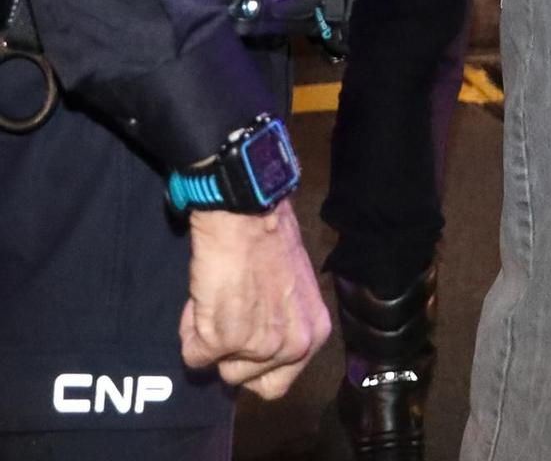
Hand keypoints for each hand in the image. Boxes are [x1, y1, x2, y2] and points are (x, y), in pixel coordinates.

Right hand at [179, 200, 328, 398]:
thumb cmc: (270, 238)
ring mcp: (259, 346)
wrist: (247, 212)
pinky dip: (190, 329)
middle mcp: (294, 347)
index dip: (254, 362)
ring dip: (210, 337)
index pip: (277, 382)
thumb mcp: (295, 289)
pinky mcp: (224, 340)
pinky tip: (204, 295)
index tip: (246, 334)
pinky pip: (193, 355)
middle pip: (245, 379)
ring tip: (219, 296)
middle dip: (230, 350)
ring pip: (218, 368)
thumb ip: (283, 323)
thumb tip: (260, 345)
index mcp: (314, 335)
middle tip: (231, 308)